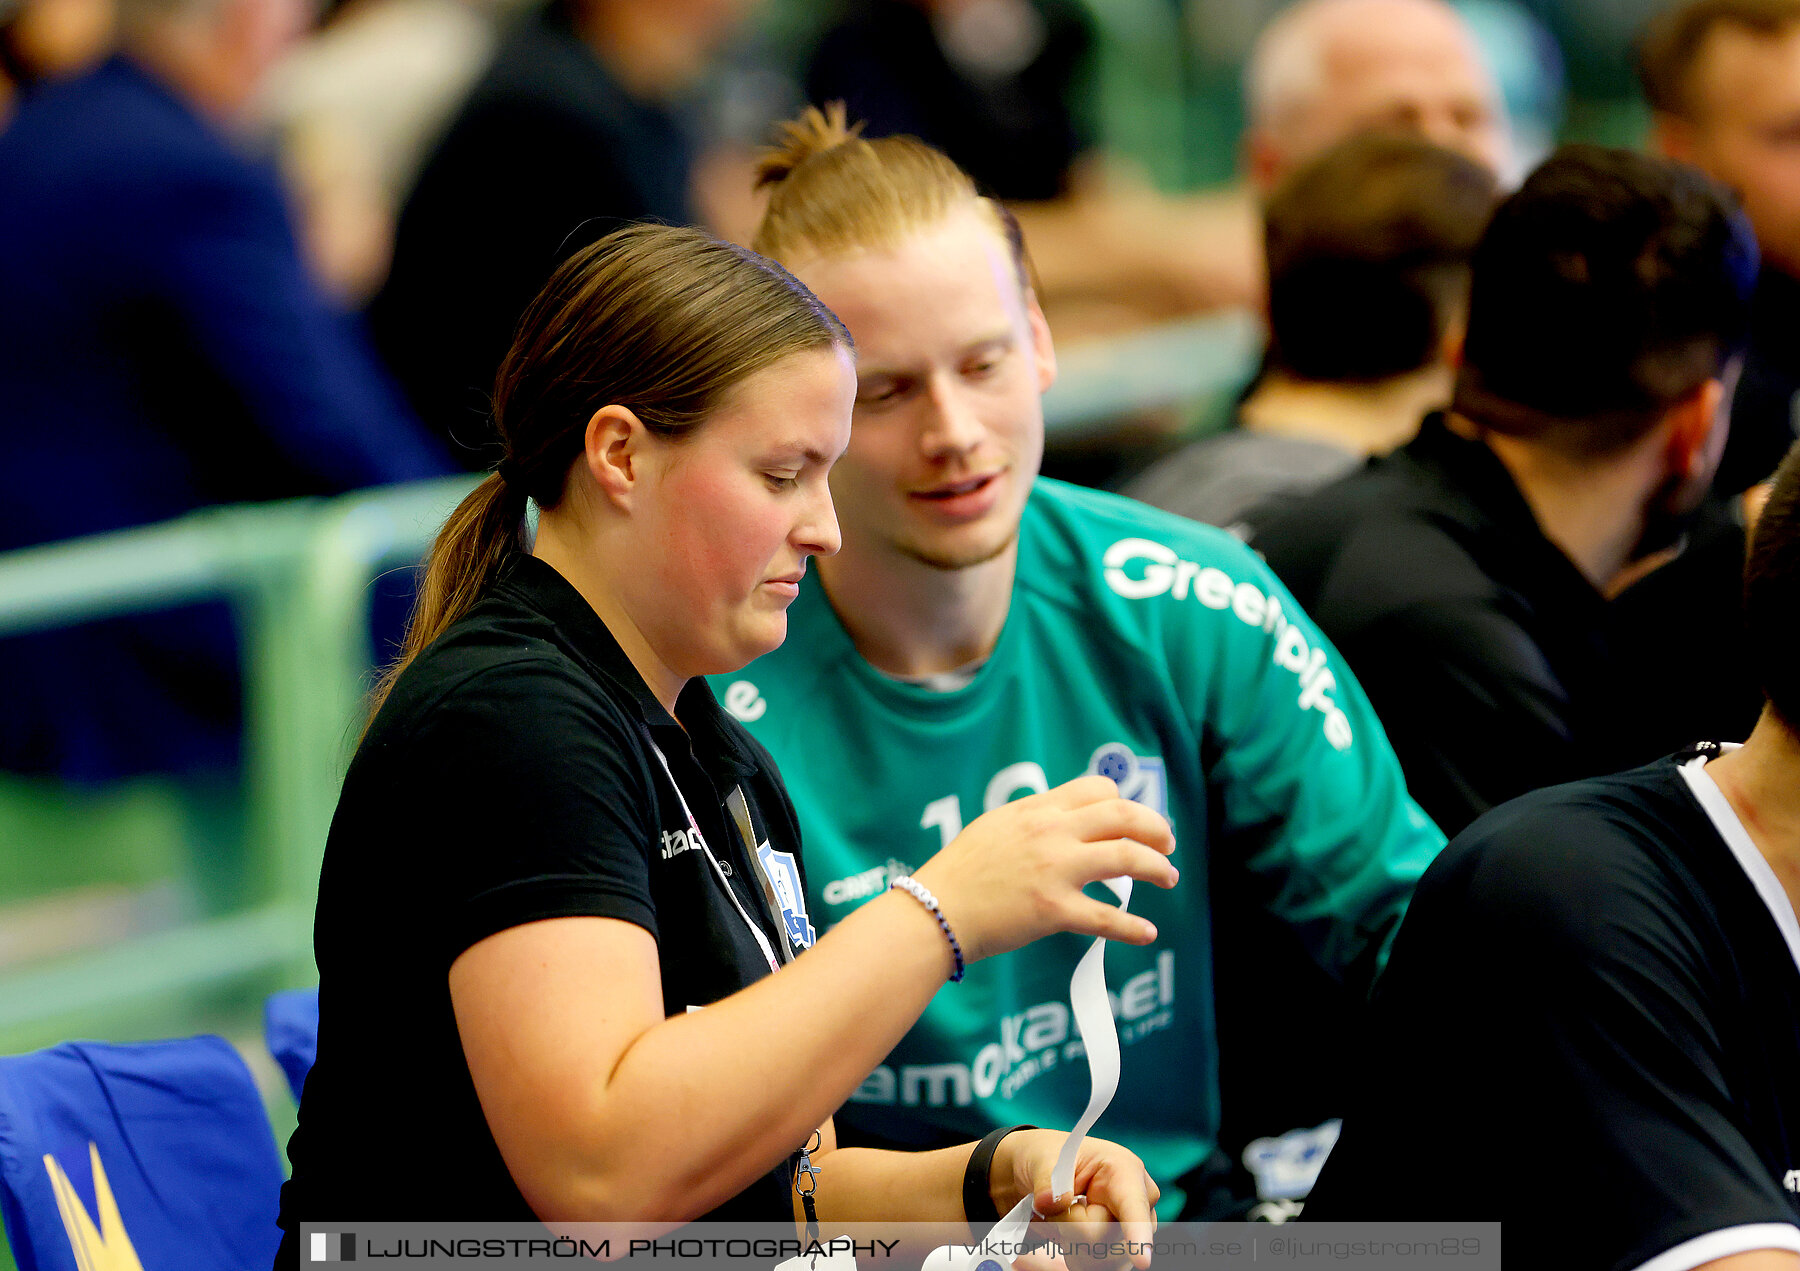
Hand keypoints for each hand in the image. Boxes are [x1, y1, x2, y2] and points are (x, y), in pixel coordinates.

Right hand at [910, 776, 1177, 963]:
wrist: (934, 910)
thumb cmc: (960, 873)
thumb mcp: (996, 827)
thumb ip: (1034, 821)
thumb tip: (1067, 825)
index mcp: (1037, 810)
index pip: (1098, 790)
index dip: (1127, 802)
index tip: (1137, 820)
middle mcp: (1051, 832)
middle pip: (1123, 816)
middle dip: (1156, 828)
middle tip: (1168, 844)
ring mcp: (1054, 870)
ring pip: (1126, 857)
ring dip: (1158, 867)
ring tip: (1169, 877)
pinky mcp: (1053, 910)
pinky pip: (1107, 917)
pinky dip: (1133, 927)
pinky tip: (1147, 932)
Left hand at [990, 1130, 1159, 1270]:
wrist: (1049, 1175)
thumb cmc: (1053, 1158)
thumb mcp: (1043, 1158)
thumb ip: (1046, 1179)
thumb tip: (1048, 1203)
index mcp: (1124, 1170)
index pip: (1133, 1206)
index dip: (1138, 1232)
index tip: (1142, 1261)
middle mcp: (1138, 1202)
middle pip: (1103, 1238)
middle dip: (1070, 1228)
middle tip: (1056, 1207)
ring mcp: (1134, 1228)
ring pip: (1102, 1258)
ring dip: (1072, 1243)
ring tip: (1063, 1218)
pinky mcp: (1124, 1248)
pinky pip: (1100, 1266)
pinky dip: (1077, 1255)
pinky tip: (1070, 1234)